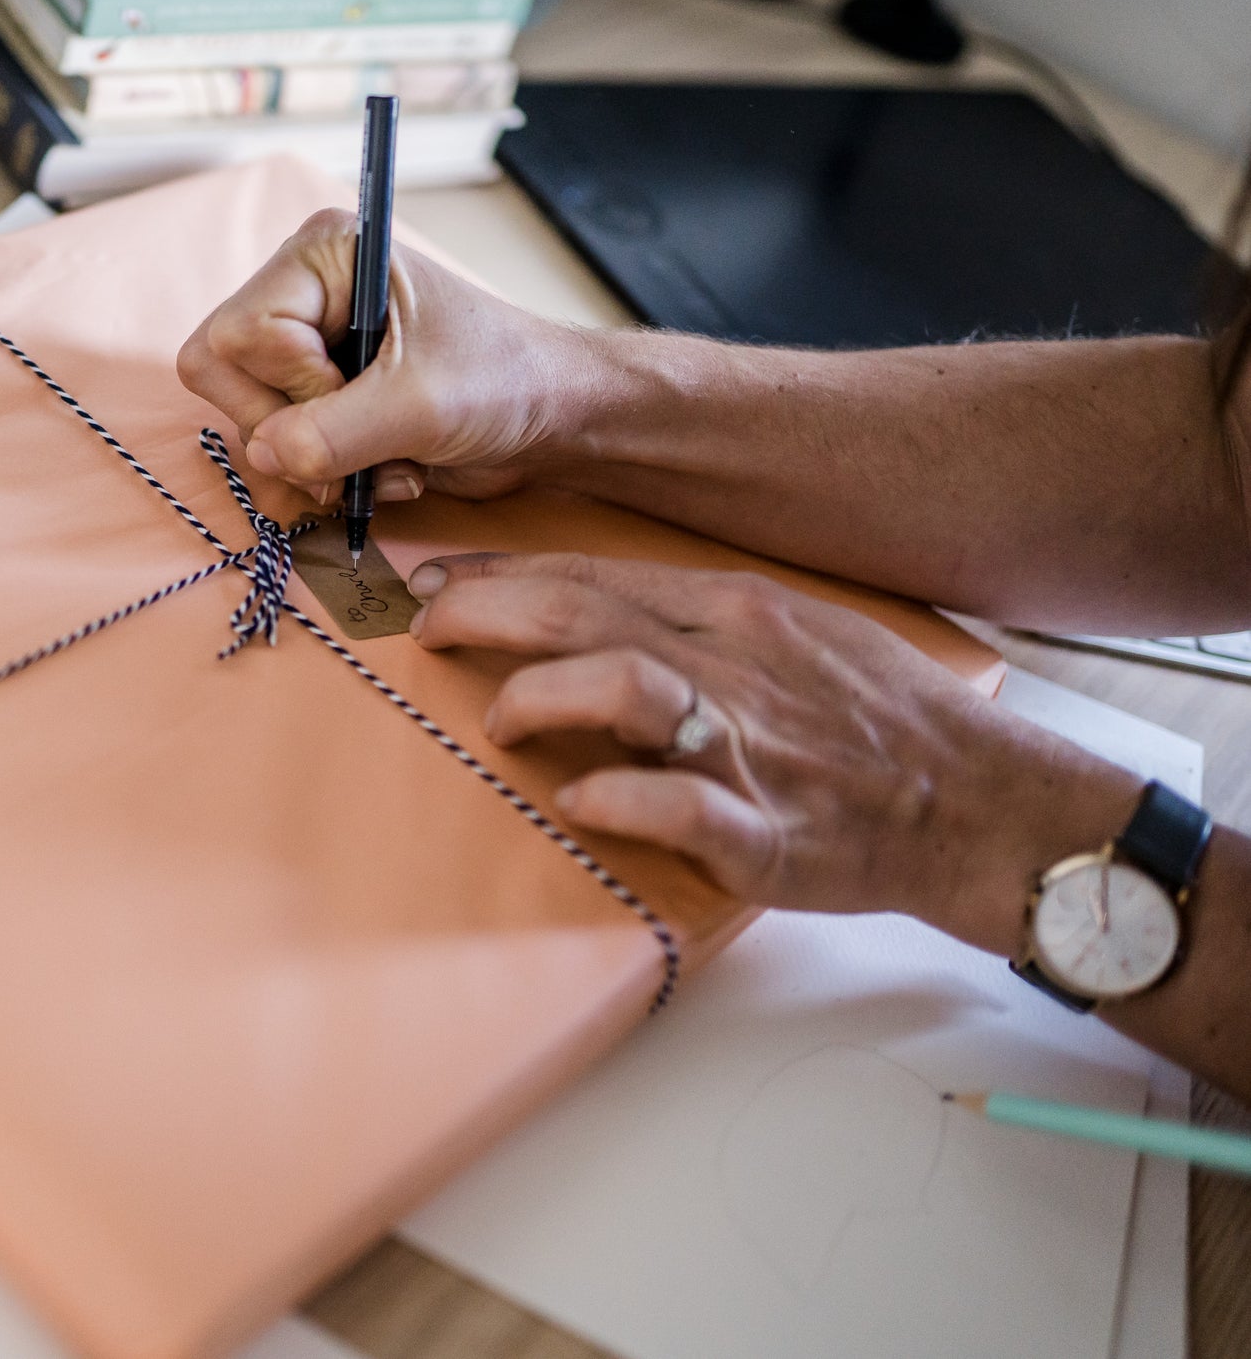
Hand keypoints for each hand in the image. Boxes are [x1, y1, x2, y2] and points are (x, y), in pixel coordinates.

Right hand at [176, 208, 600, 507]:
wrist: (551, 417)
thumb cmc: (502, 380)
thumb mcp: (419, 404)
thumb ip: (334, 432)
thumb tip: (265, 454)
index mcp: (323, 257)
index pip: (239, 335)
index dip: (293, 387)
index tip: (361, 399)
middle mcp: (305, 297)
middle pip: (225, 377)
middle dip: (294, 433)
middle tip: (358, 453)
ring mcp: (311, 353)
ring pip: (253, 425)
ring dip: (322, 466)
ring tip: (392, 463)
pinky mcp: (325, 402)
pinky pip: (287, 454)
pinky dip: (335, 479)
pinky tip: (393, 471)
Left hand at [406, 552, 1142, 952]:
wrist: (980, 800)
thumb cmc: (883, 719)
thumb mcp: (796, 634)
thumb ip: (697, 624)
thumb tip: (595, 619)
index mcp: (737, 611)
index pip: (594, 575)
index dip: (501, 573)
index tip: (436, 581)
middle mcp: (737, 663)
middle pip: (584, 615)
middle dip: (486, 612)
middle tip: (428, 629)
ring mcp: (752, 747)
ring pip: (626, 687)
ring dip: (540, 695)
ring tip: (501, 719)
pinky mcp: (769, 834)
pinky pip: (681, 807)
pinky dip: (618, 799)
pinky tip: (579, 802)